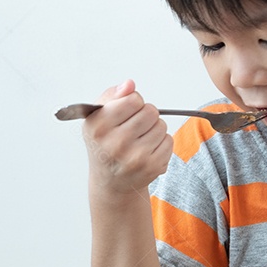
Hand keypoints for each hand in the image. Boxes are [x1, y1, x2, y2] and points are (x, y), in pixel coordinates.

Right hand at [83, 79, 170, 200]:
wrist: (111, 181)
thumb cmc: (105, 144)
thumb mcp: (98, 116)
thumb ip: (113, 95)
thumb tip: (129, 84)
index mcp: (99, 127)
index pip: (133, 99)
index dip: (133, 102)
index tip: (126, 111)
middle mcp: (115, 144)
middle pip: (150, 111)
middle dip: (145, 115)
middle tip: (134, 126)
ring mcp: (135, 157)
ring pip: (161, 125)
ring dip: (154, 128)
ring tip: (139, 139)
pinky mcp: (152, 166)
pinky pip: (168, 140)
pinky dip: (161, 143)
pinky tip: (146, 150)